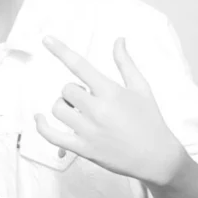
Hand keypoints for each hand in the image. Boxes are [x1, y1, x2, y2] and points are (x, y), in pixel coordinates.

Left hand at [35, 36, 185, 187]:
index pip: (80, 66)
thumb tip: (118, 39)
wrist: (158, 158)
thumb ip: (125, 63)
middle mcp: (98, 110)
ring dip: (63, 106)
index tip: (46, 39)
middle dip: (73, 91)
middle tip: (87, 99)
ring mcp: (89, 131)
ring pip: (59, 109)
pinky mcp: (83, 149)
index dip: (61, 50)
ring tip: (77, 111)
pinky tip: (39, 119)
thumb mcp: (141, 88)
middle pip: (67, 89)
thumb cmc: (150, 120)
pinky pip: (52, 136)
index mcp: (111, 92)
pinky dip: (41, 126)